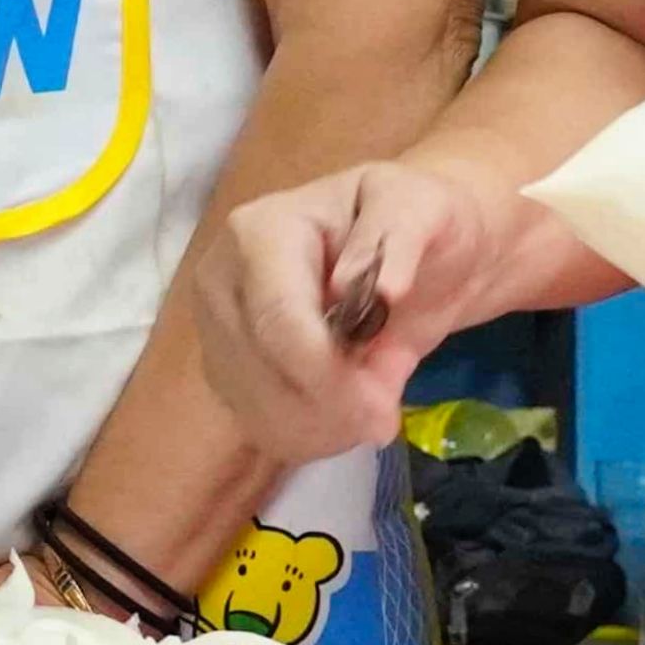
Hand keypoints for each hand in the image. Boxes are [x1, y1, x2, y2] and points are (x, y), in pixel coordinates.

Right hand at [194, 155, 602, 465]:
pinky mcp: (227, 368)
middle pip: (262, 372)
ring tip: (371, 399)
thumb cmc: (419, 224)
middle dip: (334, 406)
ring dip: (325, 425)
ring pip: (258, 408)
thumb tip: (378, 290)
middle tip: (388, 411)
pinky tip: (346, 410)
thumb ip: (399, 239)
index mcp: (259, 231)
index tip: (384, 413)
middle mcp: (221, 280)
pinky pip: (261, 425)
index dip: (327, 377)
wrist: (416, 253)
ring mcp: (218, 327)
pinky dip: (312, 435)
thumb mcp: (425, 209)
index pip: (277, 320)